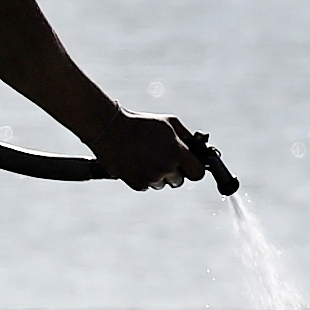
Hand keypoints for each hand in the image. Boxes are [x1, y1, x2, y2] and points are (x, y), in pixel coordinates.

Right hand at [92, 107, 231, 192]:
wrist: (110, 129)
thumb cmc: (141, 123)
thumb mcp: (169, 122)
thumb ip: (187, 137)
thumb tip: (199, 148)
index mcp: (177, 152)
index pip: (197, 173)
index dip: (193, 169)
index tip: (189, 167)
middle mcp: (166, 167)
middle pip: (179, 181)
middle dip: (173, 172)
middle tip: (162, 159)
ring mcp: (151, 177)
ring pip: (162, 184)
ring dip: (157, 176)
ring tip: (145, 158)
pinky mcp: (137, 184)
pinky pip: (147, 186)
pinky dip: (142, 178)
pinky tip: (135, 163)